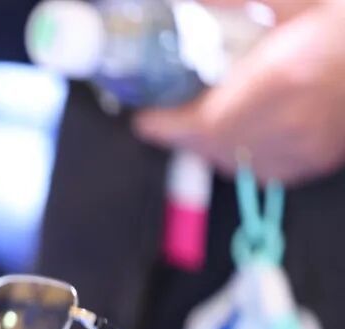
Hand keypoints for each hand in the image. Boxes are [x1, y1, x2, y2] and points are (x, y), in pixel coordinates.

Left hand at [133, 0, 344, 184]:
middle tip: (168, 118)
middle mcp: (291, 121)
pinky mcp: (322, 157)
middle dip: (184, 136)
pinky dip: (245, 159)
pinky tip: (241, 137)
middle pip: (214, 148)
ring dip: (211, 149)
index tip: (145, 120)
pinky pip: (269, 173)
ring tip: (201, 125)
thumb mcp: (299, 0)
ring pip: (238, 164)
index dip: (165, 126)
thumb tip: (193, 0)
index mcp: (280, 80)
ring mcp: (309, 144)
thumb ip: (239, 0)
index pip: (202, 123)